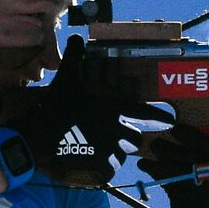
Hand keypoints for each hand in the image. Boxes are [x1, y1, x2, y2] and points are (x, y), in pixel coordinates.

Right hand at [4, 35, 172, 184]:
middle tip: (112, 135)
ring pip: (122, 155)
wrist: (37, 137)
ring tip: (99, 149)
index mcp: (113, 110)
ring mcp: (109, 152)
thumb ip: (74, 58)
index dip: (159, 117)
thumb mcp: (65, 79)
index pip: (145, 114)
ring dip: (115, 152)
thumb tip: (75, 37)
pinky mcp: (99, 169)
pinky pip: (110, 170)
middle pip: (134, 138)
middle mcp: (116, 131)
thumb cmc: (54, 106)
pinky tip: (92, 163)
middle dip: (127, 136)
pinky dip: (103, 167)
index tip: (170, 121)